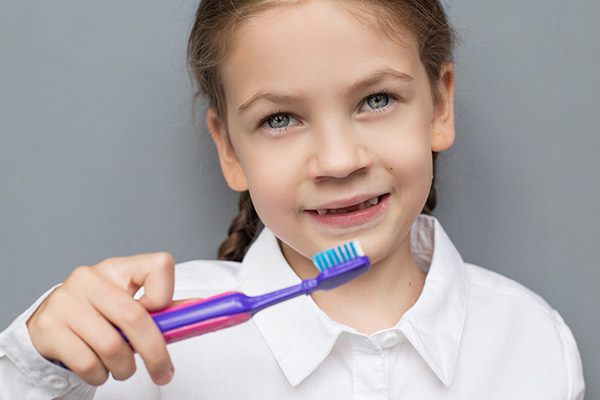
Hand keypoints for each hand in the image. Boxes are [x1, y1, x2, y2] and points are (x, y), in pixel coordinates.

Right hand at [27, 252, 176, 385]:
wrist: (50, 325)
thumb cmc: (100, 313)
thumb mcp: (130, 303)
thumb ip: (165, 308)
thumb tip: (200, 309)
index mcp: (118, 268)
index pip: (159, 266)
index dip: (166, 296)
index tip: (161, 317)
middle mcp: (90, 279)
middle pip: (136, 317)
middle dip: (155, 353)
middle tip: (163, 372)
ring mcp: (66, 301)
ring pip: (112, 347)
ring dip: (125, 368)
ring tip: (122, 368)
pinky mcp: (48, 327)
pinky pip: (87, 363)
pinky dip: (101, 375)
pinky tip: (100, 370)